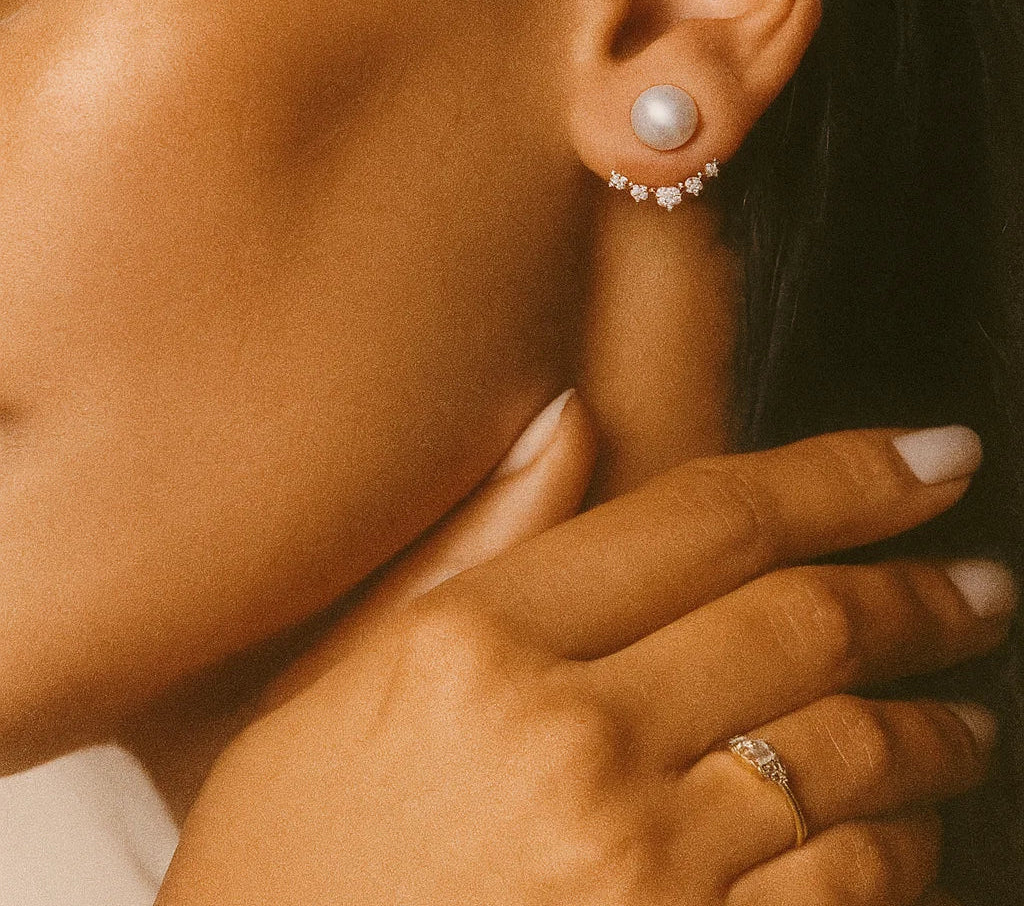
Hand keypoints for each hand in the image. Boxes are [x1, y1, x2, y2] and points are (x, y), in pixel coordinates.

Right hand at [157, 398, 1014, 904]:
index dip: (843, 477)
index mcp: (477, 644)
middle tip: (976, 584)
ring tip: (966, 711)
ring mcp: (636, 870)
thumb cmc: (295, 850)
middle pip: (803, 627)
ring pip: (851, 761)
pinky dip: (905, 852)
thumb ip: (477, 539)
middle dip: (921, 595)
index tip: (930, 457)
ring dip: (936, 730)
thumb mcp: (341, 673)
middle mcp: (566, 742)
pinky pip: (847, 894)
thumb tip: (567, 419)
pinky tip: (911, 833)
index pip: (708, 519)